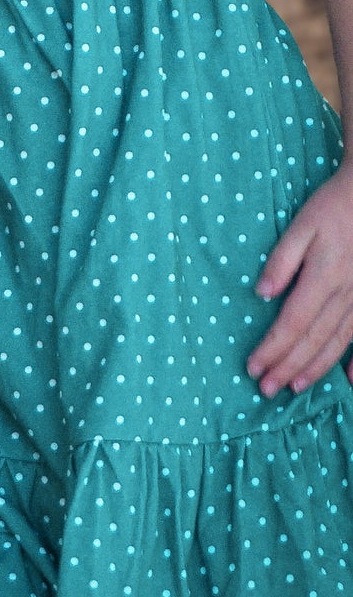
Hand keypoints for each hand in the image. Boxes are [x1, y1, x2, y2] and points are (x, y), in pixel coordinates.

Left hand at [246, 166, 352, 394]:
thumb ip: (281, 260)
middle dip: (287, 367)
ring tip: (293, 387)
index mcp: (323, 277)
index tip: (253, 367)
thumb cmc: (334, 207)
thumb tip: (261, 293)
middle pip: (313, 341)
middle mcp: (346, 295)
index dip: (272, 349)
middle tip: (265, 389)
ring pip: (337, 344)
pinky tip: (348, 380)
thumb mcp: (302, 225)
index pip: (292, 323)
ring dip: (314, 369)